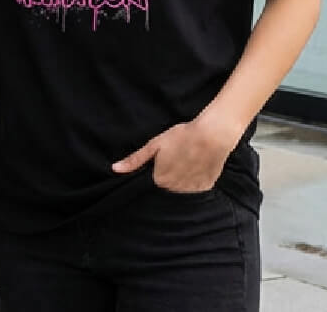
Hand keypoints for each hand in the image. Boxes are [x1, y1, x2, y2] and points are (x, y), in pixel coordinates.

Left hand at [111, 109, 239, 193]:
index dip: (159, 167)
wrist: (211, 136)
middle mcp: (174, 190)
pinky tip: (198, 164)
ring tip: (188, 159)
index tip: (165, 158)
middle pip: (168, 184)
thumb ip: (135, 160)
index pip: (155, 178)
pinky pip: (196, 186)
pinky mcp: (205, 187)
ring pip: (182, 186)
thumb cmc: (181, 137)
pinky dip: (196, 177)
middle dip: (170, 173)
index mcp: (160, 180)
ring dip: (183, 177)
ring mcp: (191, 190)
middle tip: (178, 156)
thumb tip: (115, 169)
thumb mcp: (154, 145)